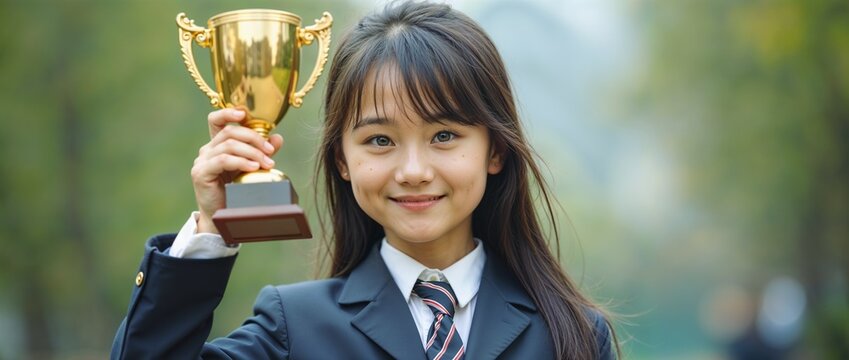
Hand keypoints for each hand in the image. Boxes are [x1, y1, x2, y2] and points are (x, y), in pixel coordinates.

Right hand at [191, 109, 283, 233]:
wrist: (224, 217)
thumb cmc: (237, 191)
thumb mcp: (251, 167)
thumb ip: (262, 152)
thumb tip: (278, 138)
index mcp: (217, 145)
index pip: (216, 120)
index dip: (228, 113)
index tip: (245, 114)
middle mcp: (207, 150)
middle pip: (230, 132)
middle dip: (254, 138)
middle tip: (271, 151)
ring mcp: (202, 161)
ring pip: (228, 145)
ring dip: (252, 152)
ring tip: (267, 163)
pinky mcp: (201, 173)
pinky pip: (223, 160)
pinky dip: (241, 161)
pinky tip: (253, 167)